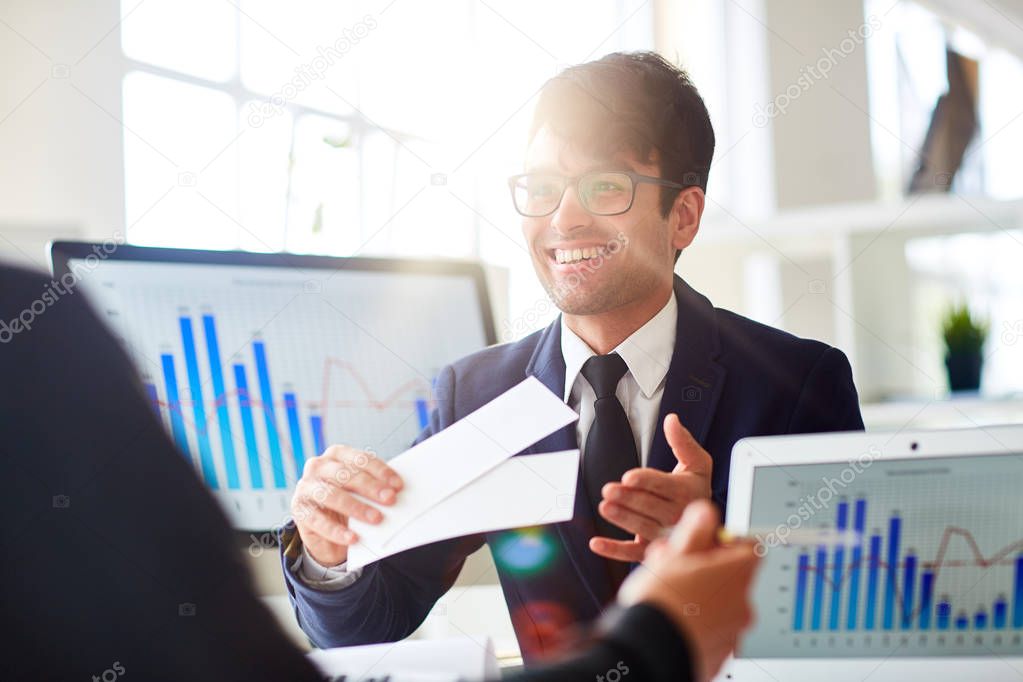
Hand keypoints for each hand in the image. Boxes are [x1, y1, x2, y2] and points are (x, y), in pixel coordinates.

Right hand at [290, 445, 403, 566]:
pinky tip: (352, 538)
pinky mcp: (299, 510)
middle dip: (370, 487)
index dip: (380, 471)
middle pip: (346, 475)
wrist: (325, 526)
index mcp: (336, 455)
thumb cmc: (348, 500)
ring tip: (376, 518)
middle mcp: (318, 466)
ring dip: (356, 507)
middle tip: (390, 499)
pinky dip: (337, 531)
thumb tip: (396, 492)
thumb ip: (373, 487)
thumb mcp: (360, 490)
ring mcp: (305, 487)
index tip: (398, 485)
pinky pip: (318, 521)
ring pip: (331, 495)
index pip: (360, 459)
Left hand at [590, 413, 712, 562]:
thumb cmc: (697, 490)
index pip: (665, 486)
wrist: (708, 525)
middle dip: (629, 498)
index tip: (629, 477)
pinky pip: (632, 553)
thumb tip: (671, 419)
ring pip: (642, 528)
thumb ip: (683, 442)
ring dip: (622, 519)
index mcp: (688, 492)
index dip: (646, 481)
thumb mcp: (698, 463)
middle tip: (609, 489)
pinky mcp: (653, 551)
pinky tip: (596, 543)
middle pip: (650, 506)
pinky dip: (613, 550)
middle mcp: (678, 516)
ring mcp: (665, 536)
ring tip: (605, 507)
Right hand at [617, 500, 759, 681]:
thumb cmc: (661, 602)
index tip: (702, 542)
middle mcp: (742, 604)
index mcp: (736, 574)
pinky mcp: (720, 655)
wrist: (649, 653)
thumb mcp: (675, 554)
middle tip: (671, 565)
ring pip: (718, 601)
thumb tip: (706, 511)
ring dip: (697, 593)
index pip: (749, 546)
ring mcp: (733, 632)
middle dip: (702, 566)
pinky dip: (695, 620)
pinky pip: (712, 628)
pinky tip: (670, 617)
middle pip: (730, 575)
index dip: (724, 540)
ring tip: (665, 592)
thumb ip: (695, 530)